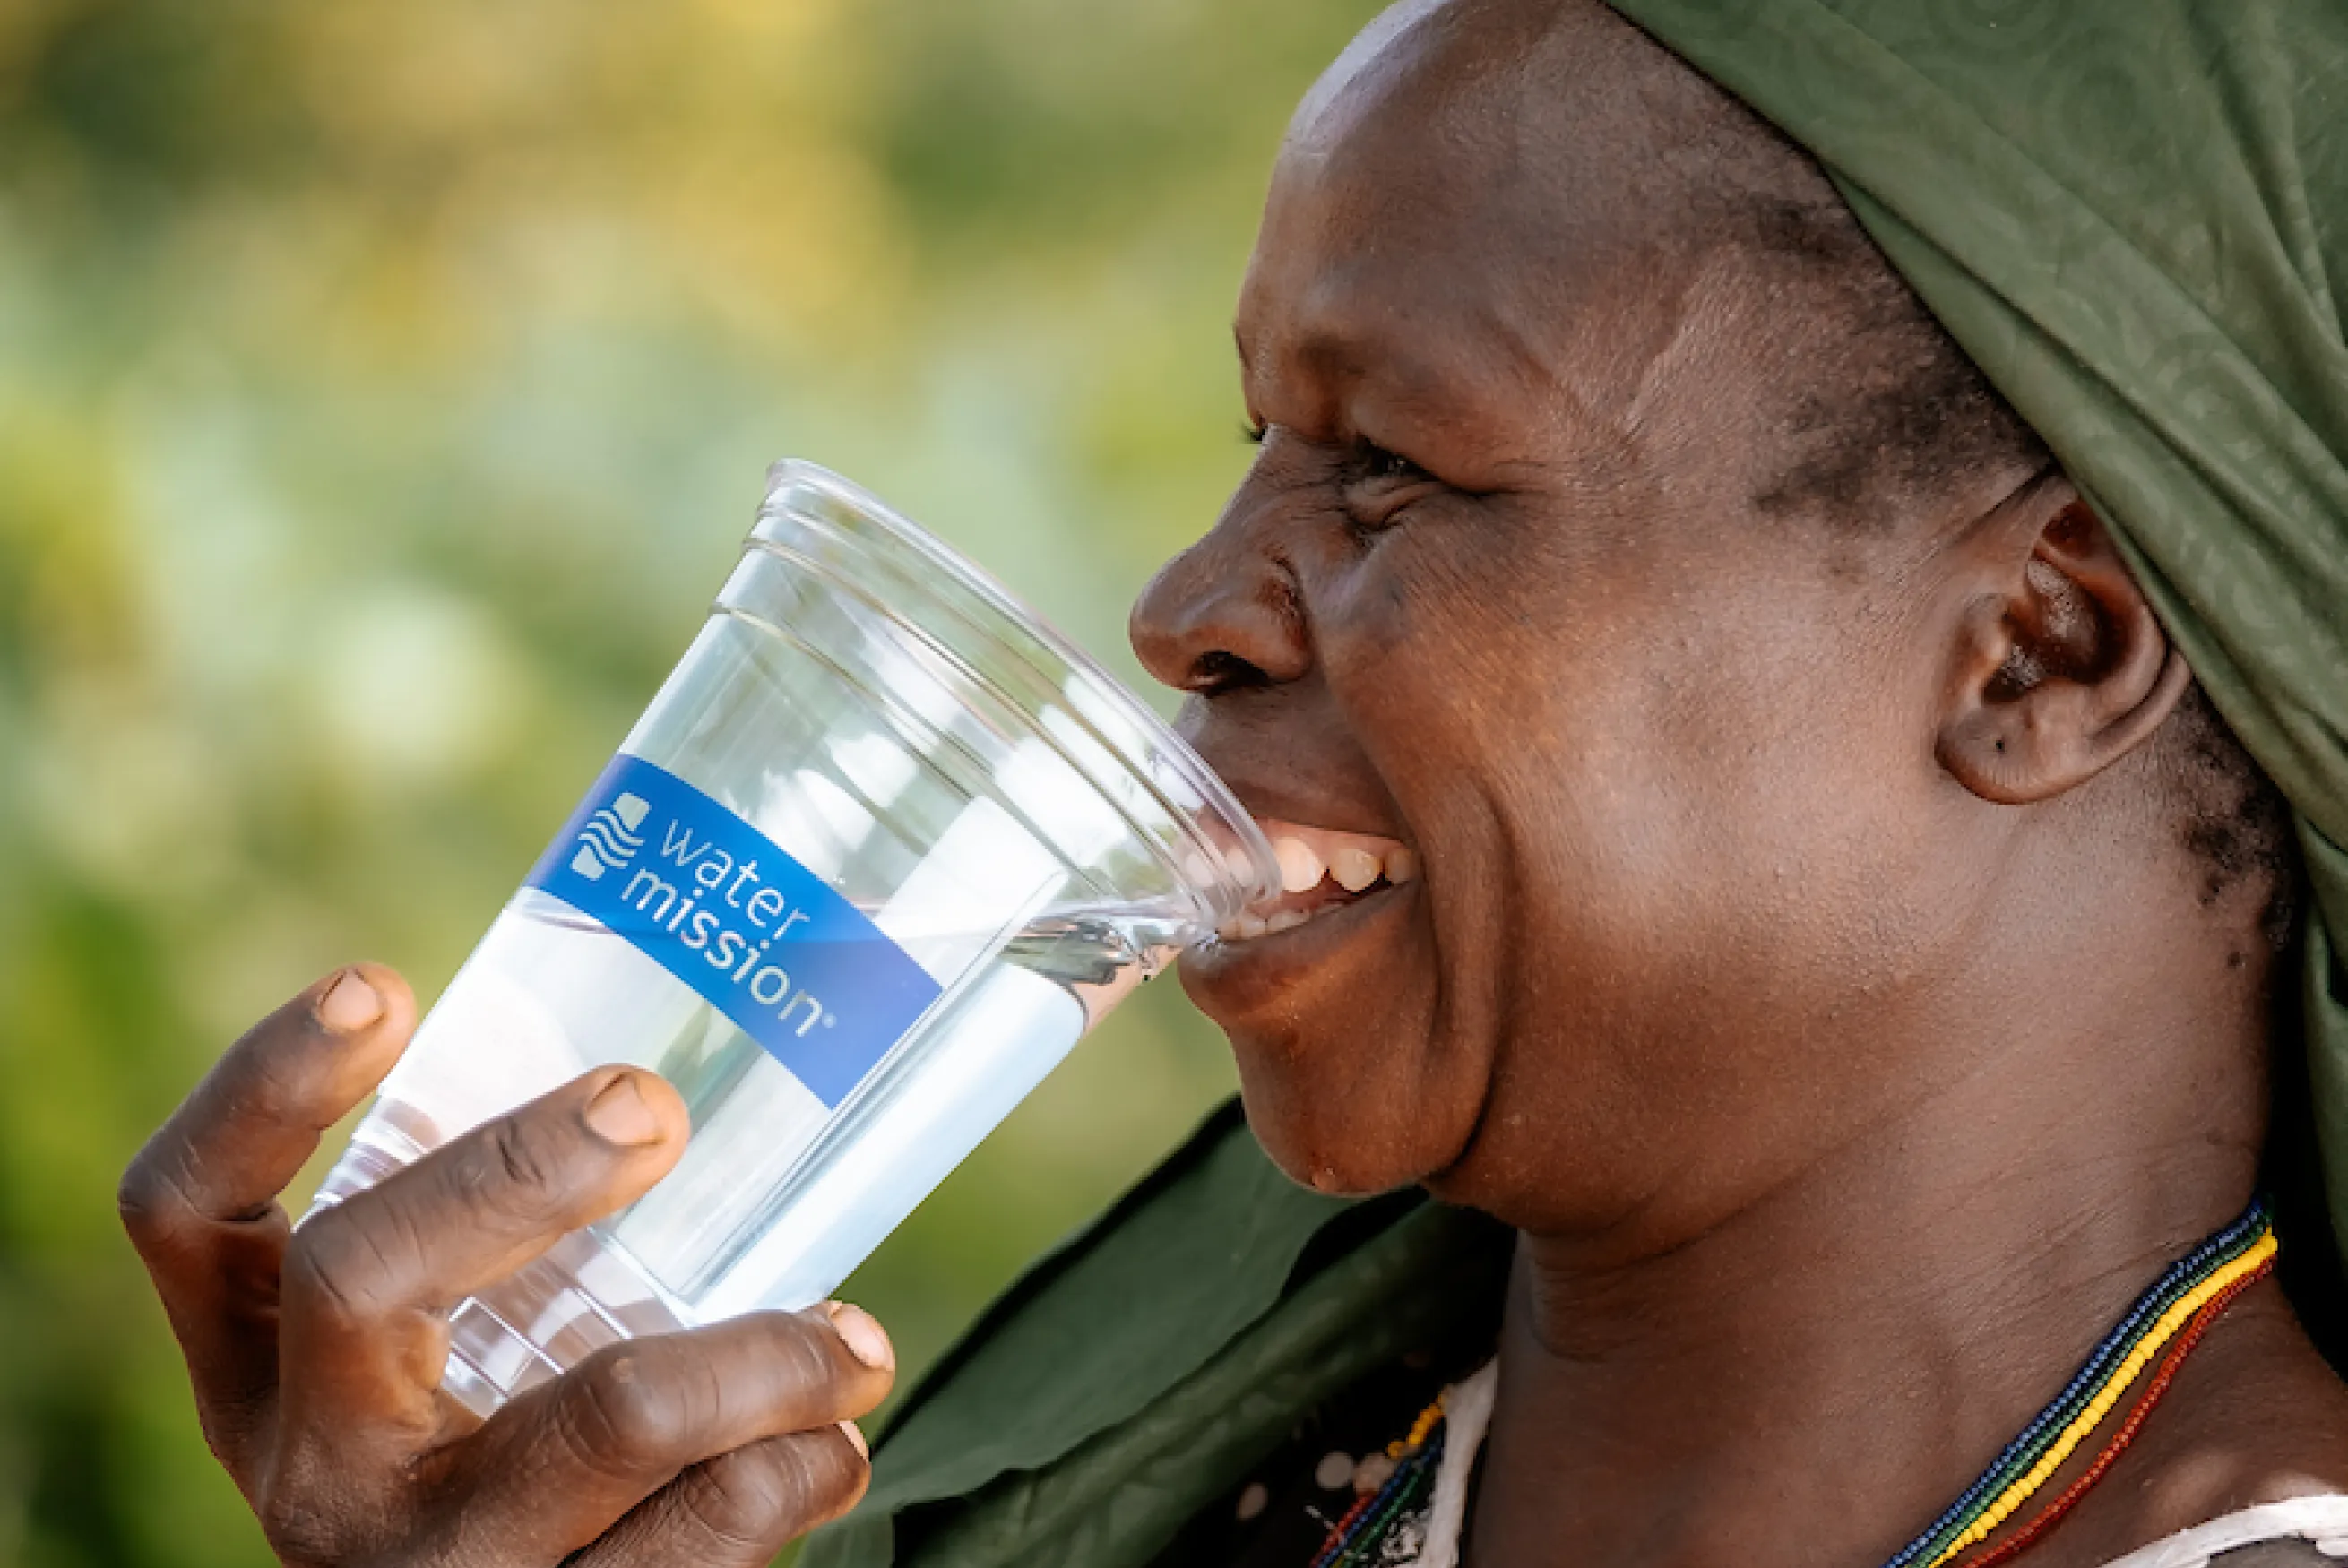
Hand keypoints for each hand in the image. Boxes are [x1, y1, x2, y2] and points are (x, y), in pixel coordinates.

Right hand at [120, 964, 893, 1566]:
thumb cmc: (511, 1469)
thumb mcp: (449, 1369)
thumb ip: (506, 1248)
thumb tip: (670, 1083)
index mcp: (268, 1371)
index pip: (190, 1211)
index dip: (263, 1089)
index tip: (378, 985)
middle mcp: (318, 1470)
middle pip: (359, 1275)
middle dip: (516, 1169)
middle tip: (651, 1107)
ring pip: (607, 1418)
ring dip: (760, 1355)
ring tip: (853, 1338)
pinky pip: (706, 1535)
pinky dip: (800, 1468)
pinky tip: (829, 1441)